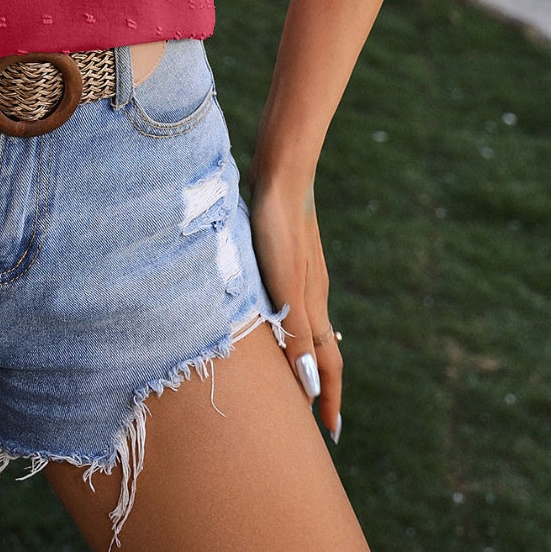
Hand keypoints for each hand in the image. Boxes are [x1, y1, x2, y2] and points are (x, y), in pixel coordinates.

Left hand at [248, 172, 342, 441]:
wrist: (280, 174)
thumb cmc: (277, 227)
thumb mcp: (284, 282)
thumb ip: (295, 329)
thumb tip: (310, 384)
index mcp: (314, 306)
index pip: (327, 364)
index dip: (329, 398)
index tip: (330, 434)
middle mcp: (313, 293)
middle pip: (321, 348)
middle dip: (321, 385)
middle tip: (316, 417)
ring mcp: (301, 273)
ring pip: (307, 325)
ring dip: (305, 356)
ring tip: (298, 376)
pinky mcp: (286, 254)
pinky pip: (293, 303)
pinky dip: (291, 325)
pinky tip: (277, 318)